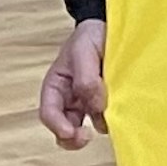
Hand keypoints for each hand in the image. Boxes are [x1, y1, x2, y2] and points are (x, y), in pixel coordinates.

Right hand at [37, 20, 107, 145]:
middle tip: (86, 137)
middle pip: (63, 128)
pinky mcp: (103, 104)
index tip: (71, 132)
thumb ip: (86, 80)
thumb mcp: (83, 51)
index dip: (57, 126)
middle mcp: (67, 100)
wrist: (109, 27)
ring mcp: (85, 104)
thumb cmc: (90, 36)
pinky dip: (108, 121)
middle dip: (72, 138)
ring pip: (83, 128)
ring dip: (93, 129)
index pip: (48, 113)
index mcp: (55, 87)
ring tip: (108, 120)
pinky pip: (102, 119)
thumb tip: (96, 107)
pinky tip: (118, 114)